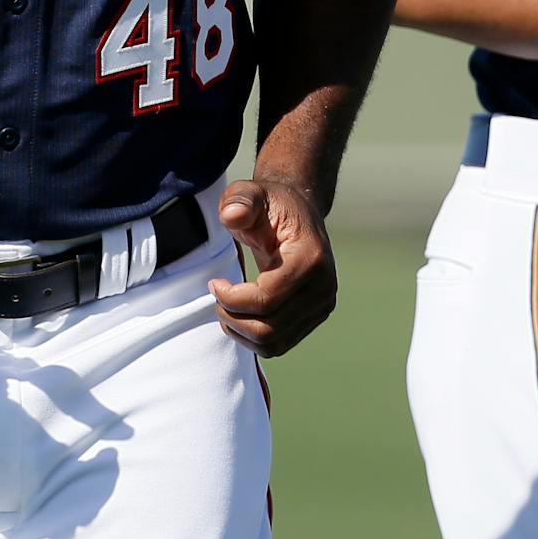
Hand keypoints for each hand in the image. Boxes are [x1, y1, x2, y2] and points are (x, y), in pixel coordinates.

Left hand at [208, 176, 337, 356]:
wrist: (299, 212)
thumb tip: (232, 216)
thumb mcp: (250, 193)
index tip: (214, 283)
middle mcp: (323, 287)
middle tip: (217, 297)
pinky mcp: (315, 317)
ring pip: (273, 343)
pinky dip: (253, 337)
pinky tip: (240, 313)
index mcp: (310, 258)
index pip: (266, 300)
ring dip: (241, 331)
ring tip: (226, 306)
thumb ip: (239, 201)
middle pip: (269, 328)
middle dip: (233, 317)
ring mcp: (322, 305)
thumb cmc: (271, 204)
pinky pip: (279, 345)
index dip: (231, 298)